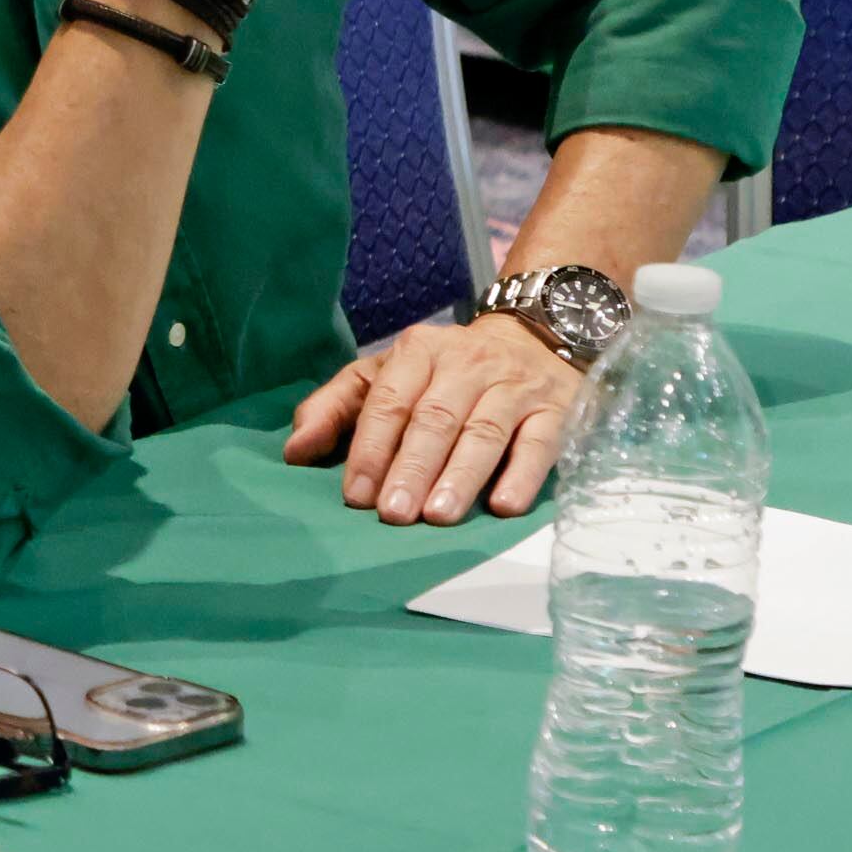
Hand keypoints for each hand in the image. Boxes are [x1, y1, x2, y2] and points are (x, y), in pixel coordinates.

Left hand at [282, 312, 579, 522]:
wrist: (535, 336)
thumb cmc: (445, 372)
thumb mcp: (385, 374)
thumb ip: (336, 408)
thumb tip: (295, 452)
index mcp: (418, 353)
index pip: (390, 402)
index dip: (371, 449)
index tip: (356, 495)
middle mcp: (466, 365)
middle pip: (435, 419)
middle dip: (412, 468)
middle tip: (395, 514)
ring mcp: (514, 386)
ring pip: (484, 431)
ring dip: (460, 475)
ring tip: (439, 515)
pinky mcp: (556, 409)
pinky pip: (540, 442)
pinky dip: (523, 474)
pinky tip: (504, 506)